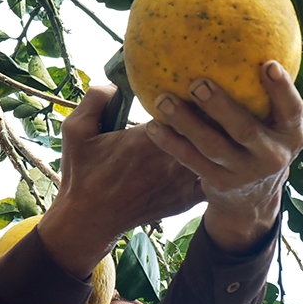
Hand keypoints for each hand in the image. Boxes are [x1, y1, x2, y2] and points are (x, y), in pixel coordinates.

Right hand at [37, 85, 205, 276]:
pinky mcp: (187, 199)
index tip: (197, 84)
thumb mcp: (75, 131)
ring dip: (221, 138)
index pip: (185, 109)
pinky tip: (223, 156)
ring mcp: (182, 182)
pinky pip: (214, 179)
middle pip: (207, 129)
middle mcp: (170, 160)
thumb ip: (95, 99)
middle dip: (215, 112)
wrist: (89, 220)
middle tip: (219, 97)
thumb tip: (116, 83)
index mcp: (147, 139)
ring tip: (226, 123)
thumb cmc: (82, 175)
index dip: (195, 95)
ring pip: (215, 154)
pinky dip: (220, 166)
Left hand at [145, 61, 302, 253]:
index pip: (291, 110)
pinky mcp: (219, 184)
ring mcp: (245, 173)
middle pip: (244, 130)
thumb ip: (264, 96)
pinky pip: (190, 160)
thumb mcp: (275, 125)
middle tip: (197, 83)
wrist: (251, 200)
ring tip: (164, 100)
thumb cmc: (260, 143)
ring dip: (186, 122)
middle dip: (221, 107)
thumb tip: (246, 38)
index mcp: (291, 135)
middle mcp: (272, 156)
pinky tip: (154, 125)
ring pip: (212, 146)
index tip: (267, 64)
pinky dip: (171, 143)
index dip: (281, 89)